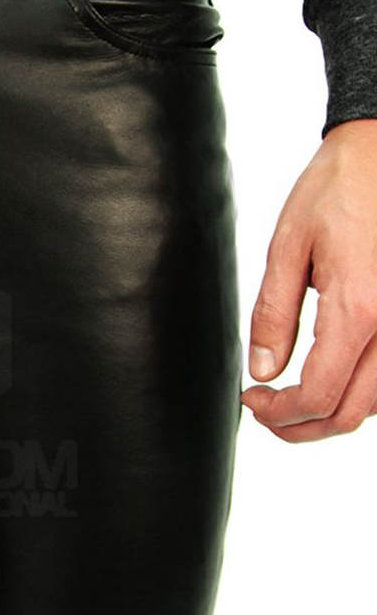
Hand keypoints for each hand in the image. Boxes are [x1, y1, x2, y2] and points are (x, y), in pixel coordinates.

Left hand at [242, 118, 376, 440]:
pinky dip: (362, 390)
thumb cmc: (338, 187)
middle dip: (303, 427)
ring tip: (292, 399)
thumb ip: (273, 315)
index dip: (280, 413)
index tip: (252, 401)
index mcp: (359, 309)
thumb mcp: (288, 249)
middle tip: (267, 412)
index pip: (320, 394)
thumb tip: (263, 369)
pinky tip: (333, 376)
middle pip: (353, 412)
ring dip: (334, 413)